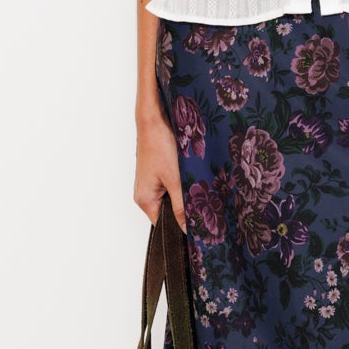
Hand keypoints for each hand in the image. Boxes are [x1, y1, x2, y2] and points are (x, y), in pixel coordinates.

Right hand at [134, 94, 187, 230]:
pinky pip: (171, 187)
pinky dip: (182, 184)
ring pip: (172, 198)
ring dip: (184, 195)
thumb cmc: (159, 144)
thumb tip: (188, 230)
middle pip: (169, 212)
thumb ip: (182, 207)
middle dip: (186, 209)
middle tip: (203, 204)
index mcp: (145, 200)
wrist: (154, 118)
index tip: (200, 226)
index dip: (183, 227)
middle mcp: (145, 194)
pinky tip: (191, 177)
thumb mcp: (176, 180)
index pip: (165, 225)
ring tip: (197, 187)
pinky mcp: (157, 174)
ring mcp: (150, 183)